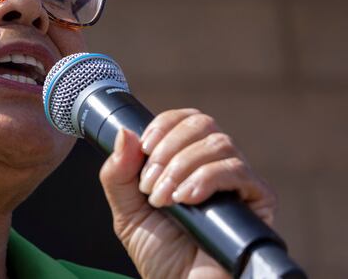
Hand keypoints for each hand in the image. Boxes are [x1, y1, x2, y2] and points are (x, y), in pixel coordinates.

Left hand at [99, 109, 276, 278]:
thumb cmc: (160, 257)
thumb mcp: (127, 211)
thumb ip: (118, 173)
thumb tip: (124, 133)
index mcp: (187, 163)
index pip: (186, 120)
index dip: (165, 124)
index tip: (144, 147)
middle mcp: (216, 168)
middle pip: (204, 124)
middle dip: (169, 149)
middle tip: (151, 184)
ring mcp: (239, 185)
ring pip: (220, 144)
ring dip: (183, 166)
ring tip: (165, 199)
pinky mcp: (259, 204)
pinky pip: (240, 171)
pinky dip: (208, 178)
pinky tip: (188, 200)